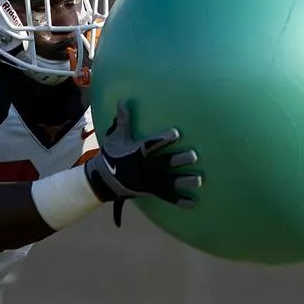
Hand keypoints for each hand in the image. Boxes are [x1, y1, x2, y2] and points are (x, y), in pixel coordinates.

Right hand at [86, 100, 202, 208]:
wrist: (104, 180)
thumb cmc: (112, 155)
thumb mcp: (115, 137)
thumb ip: (123, 120)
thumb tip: (123, 101)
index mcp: (136, 152)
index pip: (151, 145)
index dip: (163, 139)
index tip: (176, 133)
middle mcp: (144, 168)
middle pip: (164, 163)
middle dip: (178, 160)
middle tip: (195, 156)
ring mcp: (148, 181)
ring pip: (168, 182)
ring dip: (184, 181)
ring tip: (199, 181)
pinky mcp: (150, 191)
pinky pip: (166, 197)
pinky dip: (179, 200)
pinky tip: (193, 202)